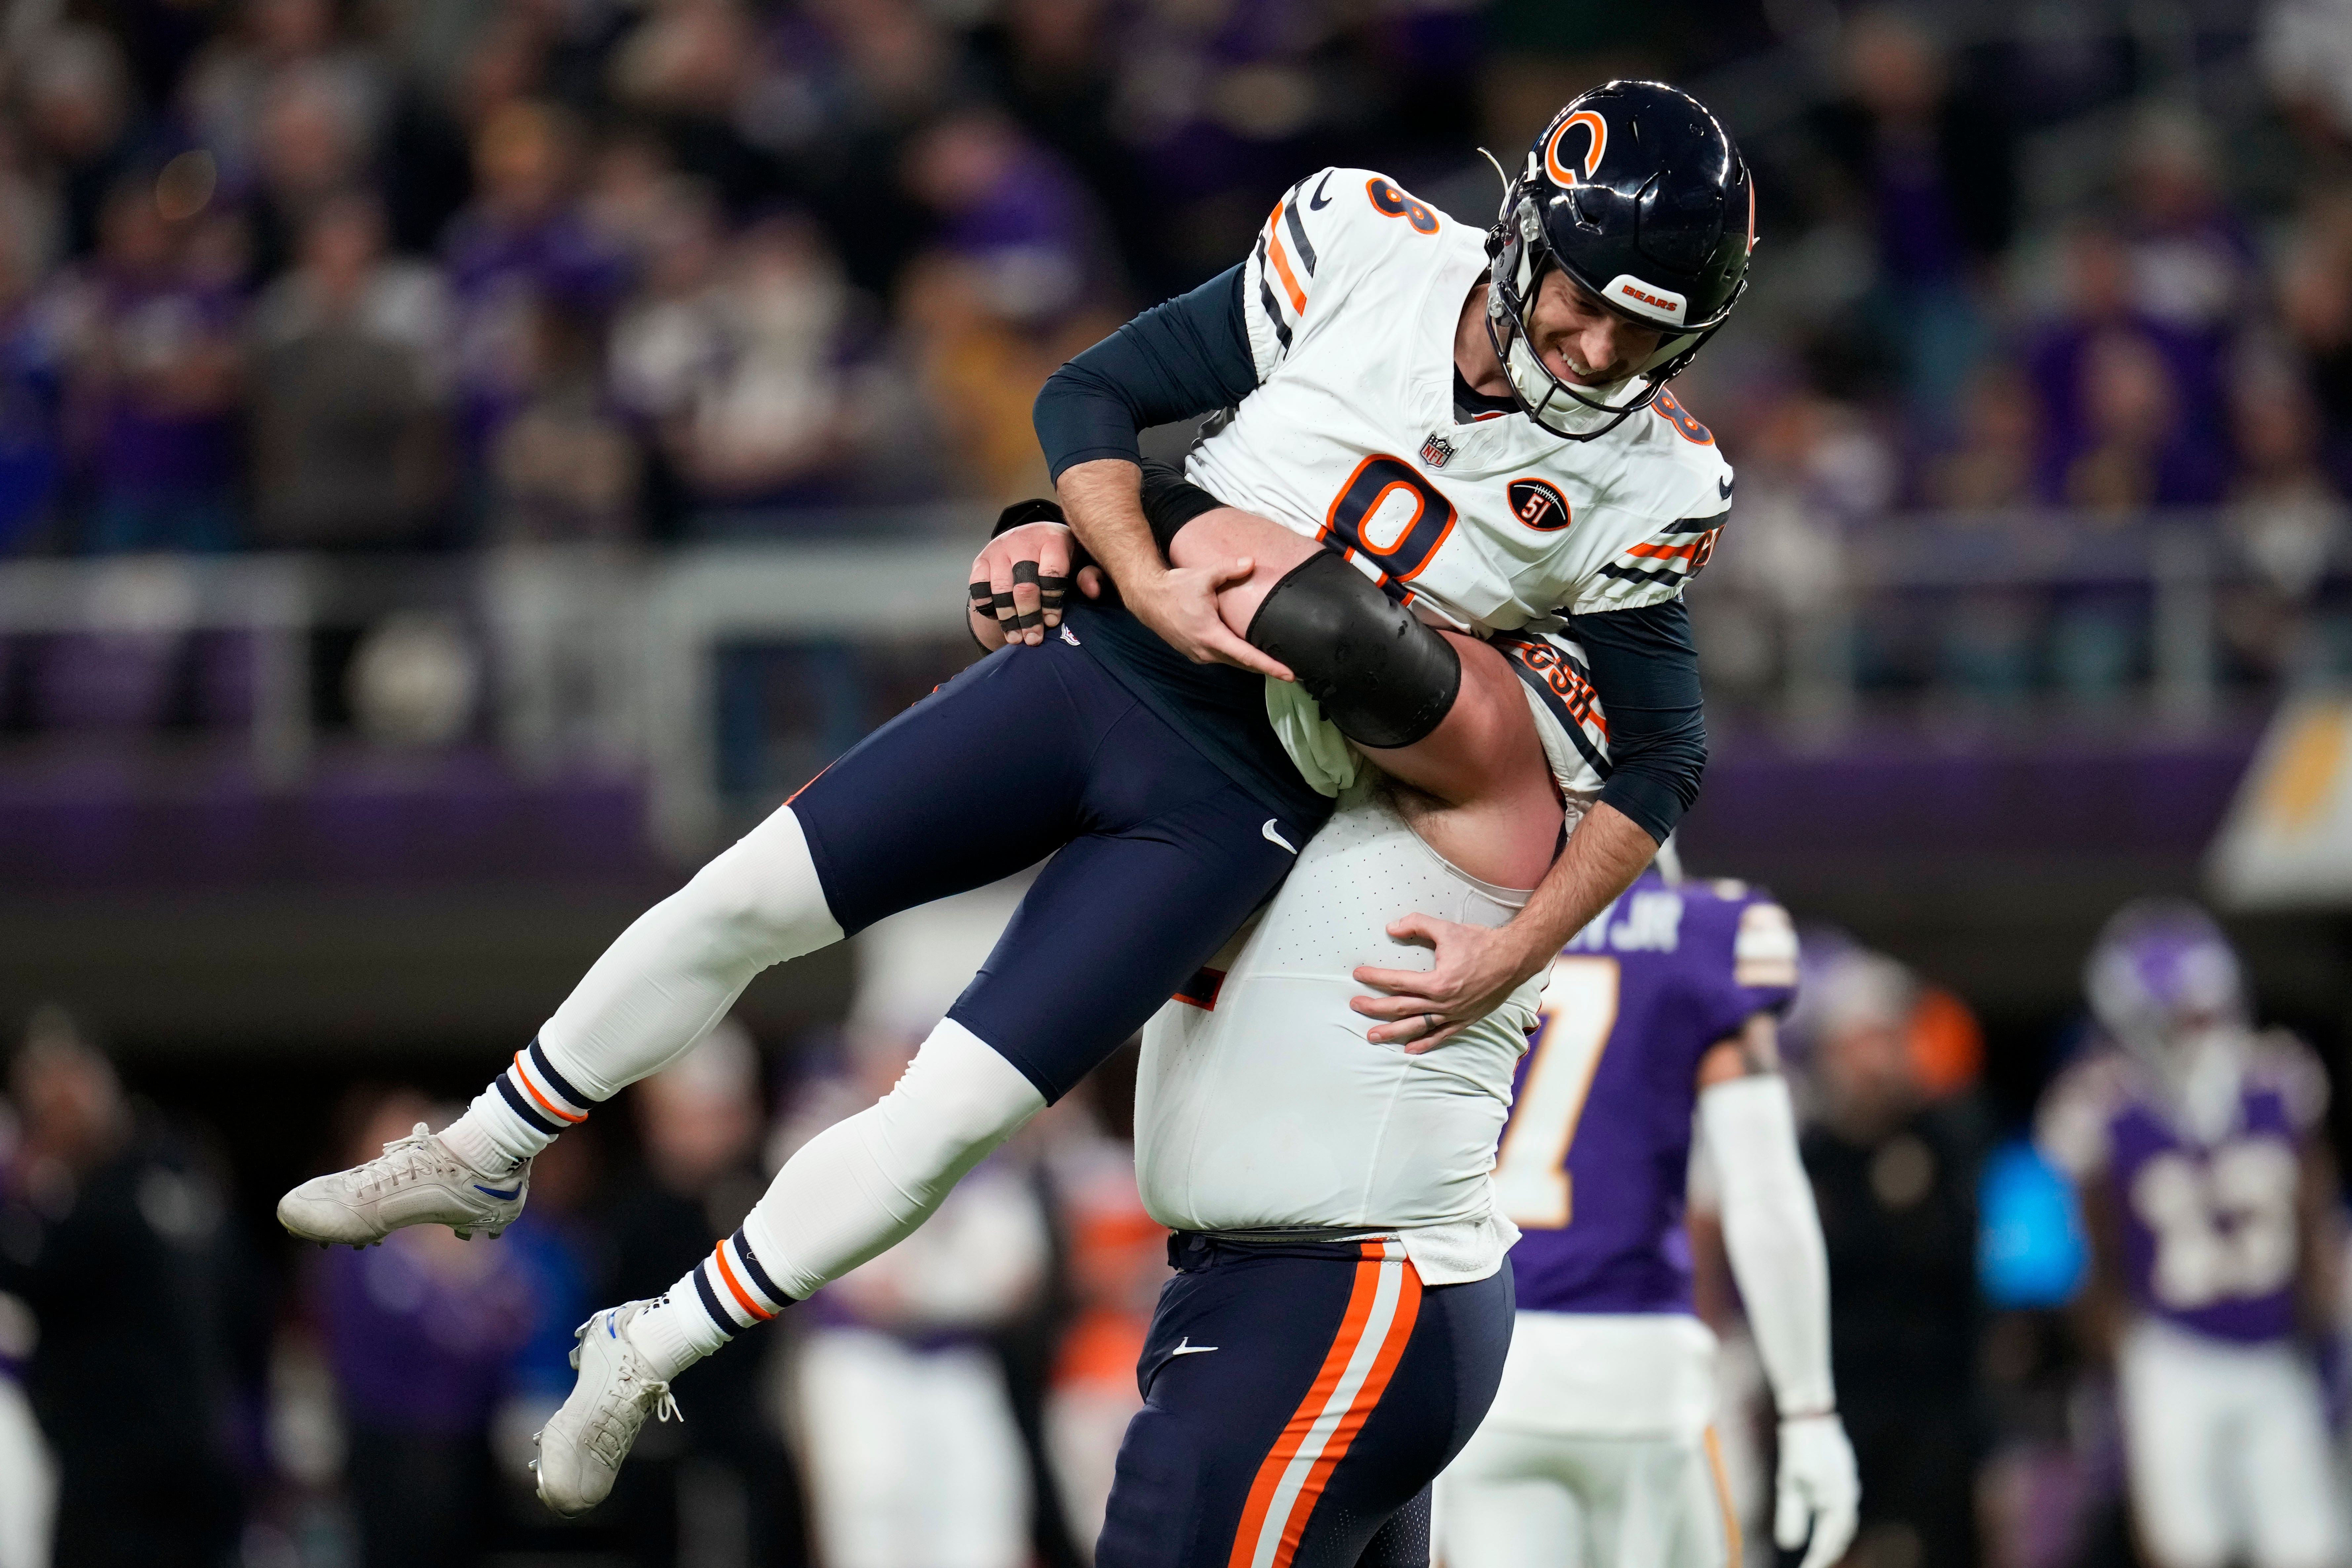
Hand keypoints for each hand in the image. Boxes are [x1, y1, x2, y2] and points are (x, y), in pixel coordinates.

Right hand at [968, 521, 1104, 649]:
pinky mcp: (981, 559)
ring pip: (1000, 590)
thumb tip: (1093, 592)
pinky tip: (999, 620)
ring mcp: (999, 549)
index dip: (1052, 602)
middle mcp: (1023, 541)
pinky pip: (979, 587)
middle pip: (1024, 585)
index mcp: (1052, 539)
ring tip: (1016, 639)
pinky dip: (988, 606)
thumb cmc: (1061, 555)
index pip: (1051, 574)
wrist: (1031, 536)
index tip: (1053, 622)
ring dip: (1008, 618)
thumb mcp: (1081, 559)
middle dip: (1029, 616)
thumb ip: (1091, 574)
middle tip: (1033, 639)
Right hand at [1125, 560, 1293, 680]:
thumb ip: (1229, 569)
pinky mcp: (1194, 653)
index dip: (1270, 666)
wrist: (1147, 598)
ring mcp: (1198, 655)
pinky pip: (1221, 659)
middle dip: (1266, 667)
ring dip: (1251, 663)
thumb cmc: (1175, 587)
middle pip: (1243, 664)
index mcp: (1211, 635)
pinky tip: (1248, 652)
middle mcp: (1205, 651)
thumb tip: (1252, 562)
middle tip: (1290, 669)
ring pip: (1232, 663)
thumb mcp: (1203, 576)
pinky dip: (1236, 658)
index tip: (1289, 675)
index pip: (1247, 656)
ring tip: (1273, 661)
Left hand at [1350, 914, 1546, 1052]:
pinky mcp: (1465, 1020)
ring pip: (1417, 1027)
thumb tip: (1391, 928)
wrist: (1515, 958)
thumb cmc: (1481, 942)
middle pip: (1401, 1007)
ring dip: (1393, 1032)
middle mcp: (1444, 1002)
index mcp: (1437, 981)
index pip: (1397, 981)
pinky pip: (1441, 1035)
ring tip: (1372, 1036)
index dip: (1375, 978)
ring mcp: (1454, 1014)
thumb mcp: (1447, 929)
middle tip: (1355, 1005)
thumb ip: (1417, 925)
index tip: (1358, 975)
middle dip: (1375, 1008)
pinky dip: (1424, 1043)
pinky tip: (1409, 1049)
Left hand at [1775, 1412, 1859, 1567]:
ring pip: (1842, 1521)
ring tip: (1818, 1552)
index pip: (1828, 1542)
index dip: (1817, 1560)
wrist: (1810, 1414)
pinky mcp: (1842, 1474)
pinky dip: (1831, 1519)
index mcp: (1839, 1502)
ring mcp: (1847, 1484)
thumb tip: (1789, 1545)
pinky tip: (1821, 1521)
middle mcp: (1848, 1495)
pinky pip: (1840, 1505)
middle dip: (1827, 1552)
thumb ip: (1791, 1515)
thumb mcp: (1790, 1484)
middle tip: (1813, 1565)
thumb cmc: (1799, 1449)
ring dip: (1831, 1538)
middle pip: (1840, 1534)